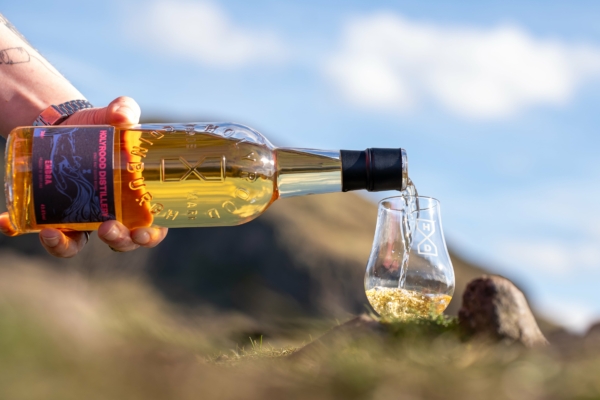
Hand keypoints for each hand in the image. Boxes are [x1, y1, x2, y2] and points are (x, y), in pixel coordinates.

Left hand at [0, 96, 167, 256]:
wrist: (66, 125)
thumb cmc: (101, 128)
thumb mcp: (114, 116)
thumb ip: (124, 110)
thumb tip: (123, 117)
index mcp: (135, 200)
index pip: (152, 228)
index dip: (151, 236)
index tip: (143, 233)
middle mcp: (110, 215)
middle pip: (118, 241)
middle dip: (116, 241)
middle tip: (107, 228)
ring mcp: (79, 218)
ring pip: (74, 245)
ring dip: (63, 246)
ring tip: (50, 233)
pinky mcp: (51, 214)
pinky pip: (35, 229)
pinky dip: (18, 228)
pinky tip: (7, 222)